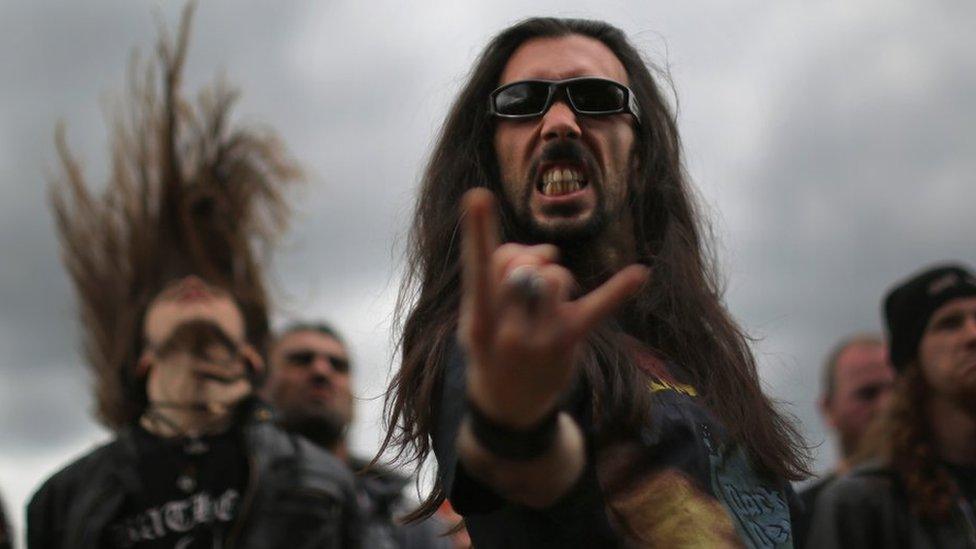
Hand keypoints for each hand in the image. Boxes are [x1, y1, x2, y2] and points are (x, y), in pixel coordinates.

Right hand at [458, 188, 647, 427]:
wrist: (507, 407)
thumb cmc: (492, 346)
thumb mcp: (481, 318)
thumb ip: (501, 279)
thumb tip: (547, 253)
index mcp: (478, 319)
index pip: (477, 268)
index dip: (478, 232)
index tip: (478, 196)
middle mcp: (506, 329)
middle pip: (523, 266)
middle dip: (529, 258)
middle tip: (530, 266)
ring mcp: (539, 338)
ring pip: (556, 276)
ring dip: (555, 275)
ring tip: (550, 294)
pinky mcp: (568, 341)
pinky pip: (597, 308)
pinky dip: (618, 290)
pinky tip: (640, 275)